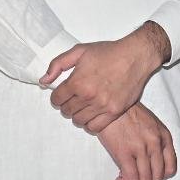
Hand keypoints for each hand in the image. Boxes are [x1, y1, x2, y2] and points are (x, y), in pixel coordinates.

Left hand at [43, 24, 166, 132]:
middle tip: (72, 100)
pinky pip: (95, 127)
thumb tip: (43, 80)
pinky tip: (91, 115)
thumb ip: (58, 65)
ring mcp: (102, 106)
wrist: (135, 56)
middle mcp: (88, 96)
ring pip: (79, 120)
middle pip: (67, 111)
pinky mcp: (114, 111)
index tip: (61, 95)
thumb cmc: (109, 52)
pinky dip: (89, 124)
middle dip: (66, 105)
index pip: (57, 99)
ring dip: (77, 115)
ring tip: (82, 107)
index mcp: (77, 82)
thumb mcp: (79, 51)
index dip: (56, 97)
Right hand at [97, 104, 176, 179]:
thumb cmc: (128, 113)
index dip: (160, 175)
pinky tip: (119, 178)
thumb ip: (157, 141)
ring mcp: (141, 148)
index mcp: (164, 136)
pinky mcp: (125, 152)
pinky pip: (131, 178)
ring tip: (126, 177)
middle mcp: (155, 143)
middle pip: (157, 176)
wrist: (111, 104)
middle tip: (136, 176)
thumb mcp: (151, 124)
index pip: (170, 168)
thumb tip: (153, 163)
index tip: (149, 173)